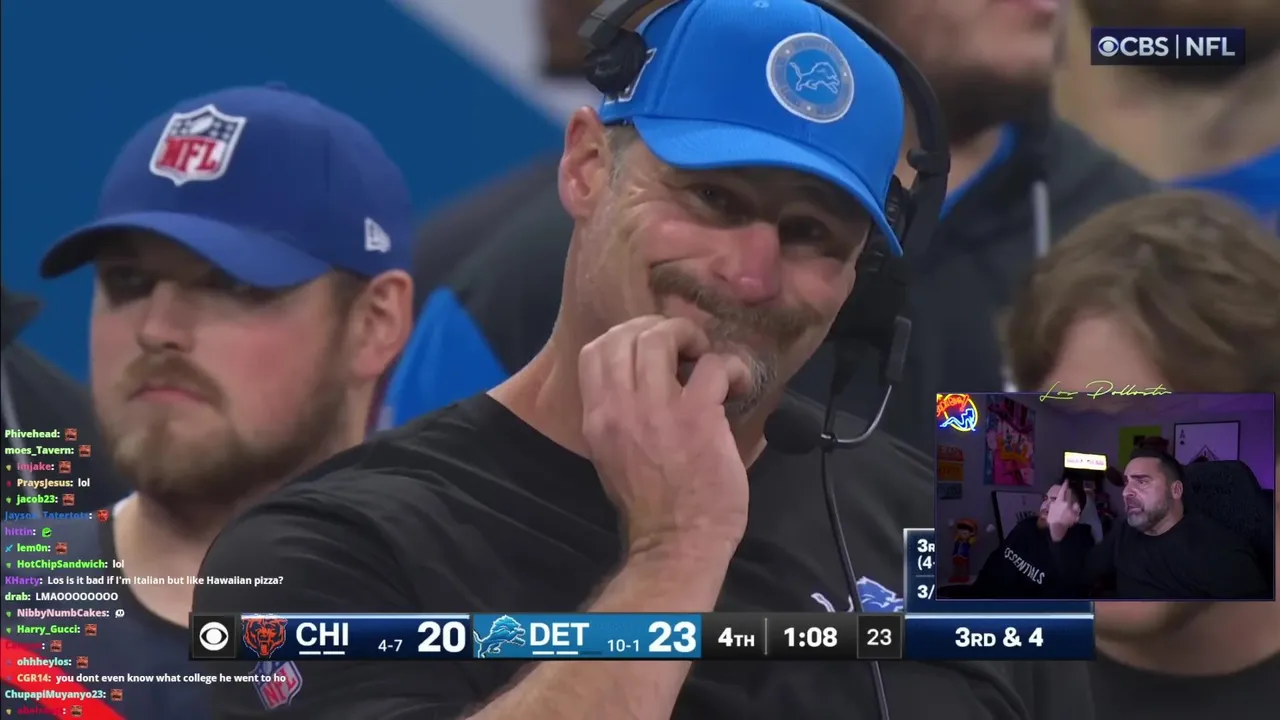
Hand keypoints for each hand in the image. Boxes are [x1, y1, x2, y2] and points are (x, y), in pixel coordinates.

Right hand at [579, 315, 752, 557]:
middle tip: (685, 346)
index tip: (653, 347)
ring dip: (690, 336)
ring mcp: (657, 410)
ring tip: (705, 357)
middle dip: (660, 328)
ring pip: (660, 337)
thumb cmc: (650, 507)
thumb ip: (620, 416)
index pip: (595, 350)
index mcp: (597, 417)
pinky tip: (736, 385)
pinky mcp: (698, 417)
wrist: (675, 544)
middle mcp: (619, 407)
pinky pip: (714, 365)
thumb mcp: (613, 455)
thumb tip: (644, 382)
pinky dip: (731, 367)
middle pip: (626, 334)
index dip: (627, 335)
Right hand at [1046, 490, 1081, 541]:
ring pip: (1076, 503)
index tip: (1066, 480)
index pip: (1063, 490)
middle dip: (1069, 493)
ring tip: (1072, 503)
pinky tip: (1074, 512)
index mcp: (1060, 502)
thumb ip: (1052, 505)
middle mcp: (1068, 504)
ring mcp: (1074, 510)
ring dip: (1074, 502)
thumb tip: (1053, 501)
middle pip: (1070, 495)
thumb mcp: (1049, 511)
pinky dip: (1076, 510)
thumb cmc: (1051, 521)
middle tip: (1068, 491)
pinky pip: (1077, 511)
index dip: (1065, 485)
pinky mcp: (1077, 516)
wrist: (1058, 532)